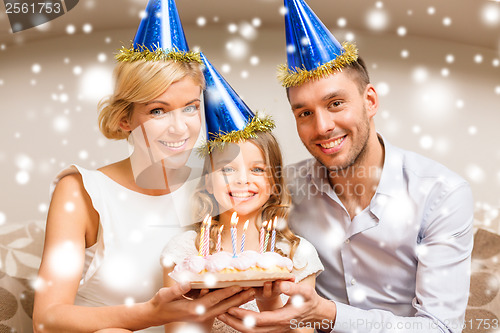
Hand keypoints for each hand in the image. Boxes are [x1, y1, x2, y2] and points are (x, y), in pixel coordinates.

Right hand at [148, 283, 255, 325]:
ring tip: (251, 293)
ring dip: (238, 301)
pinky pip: (220, 309)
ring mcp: (203, 316)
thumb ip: (177, 289)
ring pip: (225, 308)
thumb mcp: (165, 294)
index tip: (240, 285)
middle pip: (224, 306)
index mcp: (193, 309)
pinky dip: (230, 304)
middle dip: (239, 298)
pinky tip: (238, 298)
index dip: (227, 292)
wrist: (156, 315)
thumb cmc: (161, 303)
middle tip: (253, 290)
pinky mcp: (203, 314)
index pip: (214, 299)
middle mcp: (201, 314)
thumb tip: (188, 282)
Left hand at [217, 281, 335, 332]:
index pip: (259, 320)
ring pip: (251, 331)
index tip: (230, 308)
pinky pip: (254, 329)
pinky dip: (242, 324)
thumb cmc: (310, 300)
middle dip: (233, 322)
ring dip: (235, 324)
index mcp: (282, 318)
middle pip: (251, 330)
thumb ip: (293, 288)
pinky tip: (233, 316)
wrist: (316, 313)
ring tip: (221, 314)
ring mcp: (274, 330)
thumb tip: (281, 284)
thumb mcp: (305, 292)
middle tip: (218, 312)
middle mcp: (276, 327)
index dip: (243, 315)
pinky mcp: (272, 328)